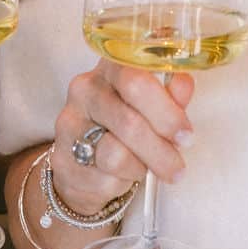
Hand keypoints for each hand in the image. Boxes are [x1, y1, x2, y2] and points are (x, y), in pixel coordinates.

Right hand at [48, 62, 195, 216]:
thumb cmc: (124, 126)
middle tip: (178, 166)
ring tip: (150, 168)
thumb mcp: (151, 106)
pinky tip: (125, 175)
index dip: (166, 109)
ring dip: (142, 168)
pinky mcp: (62, 158)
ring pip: (116, 154)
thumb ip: (169, 95)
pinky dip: (123, 182)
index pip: (136, 79)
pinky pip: (104, 178)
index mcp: (111, 67)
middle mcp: (85, 89)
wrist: (83, 161)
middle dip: (160, 149)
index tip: (185, 134)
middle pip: (128, 122)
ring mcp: (69, 123)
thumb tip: (184, 83)